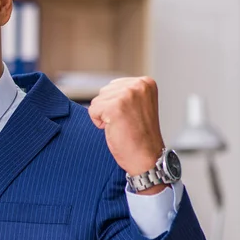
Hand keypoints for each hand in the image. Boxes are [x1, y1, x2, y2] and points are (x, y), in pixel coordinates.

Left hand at [88, 77, 165, 192]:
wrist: (147, 157)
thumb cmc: (140, 136)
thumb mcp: (137, 105)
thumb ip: (125, 93)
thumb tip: (105, 90)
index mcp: (145, 82)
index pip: (113, 86)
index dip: (116, 105)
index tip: (131, 117)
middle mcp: (138, 85)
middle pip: (103, 92)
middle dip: (109, 110)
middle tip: (126, 123)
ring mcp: (127, 95)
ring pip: (97, 101)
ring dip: (104, 117)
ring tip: (122, 126)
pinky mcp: (115, 107)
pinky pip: (92, 111)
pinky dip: (99, 123)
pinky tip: (115, 129)